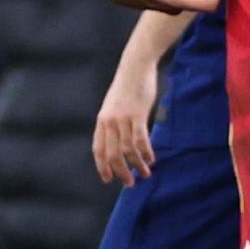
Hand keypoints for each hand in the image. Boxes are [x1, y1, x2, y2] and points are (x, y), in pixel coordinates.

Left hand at [95, 58, 159, 184]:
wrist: (135, 66)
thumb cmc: (127, 86)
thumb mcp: (114, 105)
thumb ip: (113, 122)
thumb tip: (118, 140)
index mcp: (102, 121)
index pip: (98, 149)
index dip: (102, 166)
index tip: (107, 179)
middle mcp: (110, 122)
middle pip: (113, 154)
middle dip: (121, 171)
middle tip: (129, 183)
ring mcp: (123, 119)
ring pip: (128, 150)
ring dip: (137, 165)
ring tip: (145, 174)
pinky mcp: (138, 115)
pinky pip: (141, 140)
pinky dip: (146, 153)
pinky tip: (151, 159)